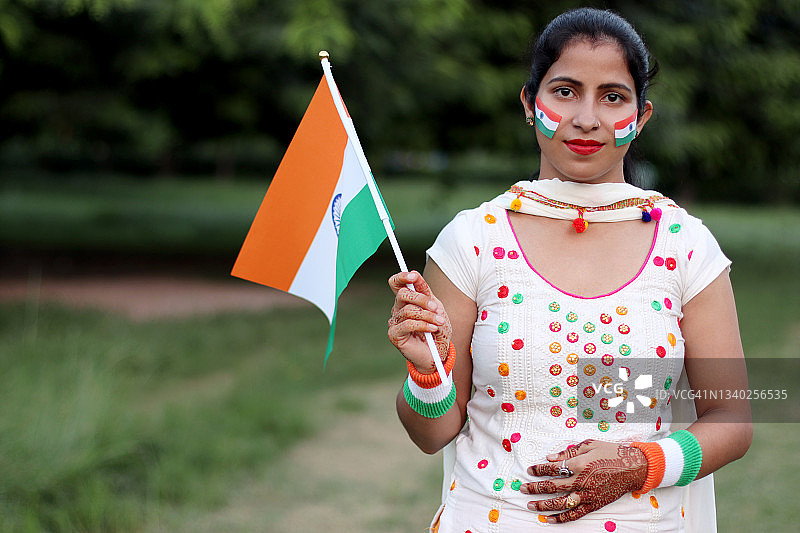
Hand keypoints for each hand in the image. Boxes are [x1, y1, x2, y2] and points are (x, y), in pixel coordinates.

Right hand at [387, 271, 451, 372]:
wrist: (438, 352)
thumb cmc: (437, 330)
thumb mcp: (436, 308)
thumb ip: (425, 292)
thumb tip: (416, 275)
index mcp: (406, 300)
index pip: (397, 284)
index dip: (402, 277)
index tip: (414, 276)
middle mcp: (397, 309)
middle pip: (402, 295)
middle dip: (421, 299)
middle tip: (435, 307)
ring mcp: (394, 322)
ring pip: (408, 311)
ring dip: (428, 316)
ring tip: (439, 323)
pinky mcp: (394, 334)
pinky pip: (407, 324)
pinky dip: (423, 325)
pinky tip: (433, 330)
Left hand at [521, 439, 646, 522]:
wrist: (633, 467)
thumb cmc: (610, 452)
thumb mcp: (589, 445)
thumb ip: (568, 452)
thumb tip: (550, 457)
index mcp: (579, 464)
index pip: (552, 468)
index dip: (539, 469)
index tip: (530, 470)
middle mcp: (581, 481)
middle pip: (552, 487)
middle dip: (535, 488)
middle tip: (523, 488)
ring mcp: (587, 495)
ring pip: (561, 503)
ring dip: (543, 505)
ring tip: (531, 505)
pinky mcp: (594, 504)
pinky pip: (575, 514)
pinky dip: (561, 518)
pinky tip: (549, 519)